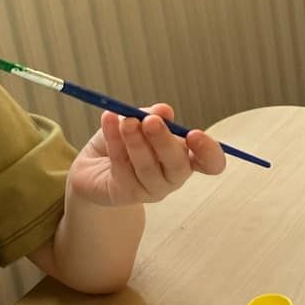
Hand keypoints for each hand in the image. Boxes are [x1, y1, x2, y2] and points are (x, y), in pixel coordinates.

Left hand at [66, 103, 222, 207]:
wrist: (93, 163)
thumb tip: (163, 111)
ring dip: (137, 142)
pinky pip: (122, 168)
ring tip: (125, 121)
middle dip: (165, 142)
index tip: (194, 134)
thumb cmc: (123, 140)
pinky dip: (115, 142)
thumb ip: (151, 114)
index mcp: (186, 156)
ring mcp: (151, 189)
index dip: (209, 152)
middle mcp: (173, 176)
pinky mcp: (126, 194)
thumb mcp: (138, 120)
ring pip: (148, 170)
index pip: (211, 162)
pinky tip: (108, 121)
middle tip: (150, 121)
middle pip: (178, 167)